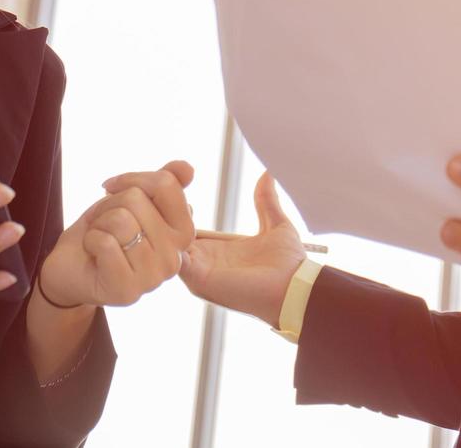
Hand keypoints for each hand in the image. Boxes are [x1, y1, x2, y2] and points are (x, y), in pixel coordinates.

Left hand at [36, 160, 195, 308]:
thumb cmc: (104, 231)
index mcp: (183, 233)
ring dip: (99, 223)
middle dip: (109, 204)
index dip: (132, 179)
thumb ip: (162, 184)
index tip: (113, 189)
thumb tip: (187, 168)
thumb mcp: (132, 199)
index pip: (167, 184)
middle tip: (105, 223)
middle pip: (137, 199)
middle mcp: (175, 257)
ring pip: (121, 220)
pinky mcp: (127, 291)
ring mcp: (154, 277)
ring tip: (100, 238)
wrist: (70, 268)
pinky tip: (93, 253)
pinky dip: (90, 240)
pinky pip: (105, 243)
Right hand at [179, 172, 305, 326]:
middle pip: (170, 236)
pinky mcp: (199, 279)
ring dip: (164, 224)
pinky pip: (173, 261)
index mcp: (216, 250)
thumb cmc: (288, 265)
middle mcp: (203, 262)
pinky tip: (176, 220)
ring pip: (167, 247)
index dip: (177, 206)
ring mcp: (198, 272)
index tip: (178, 182)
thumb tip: (268, 173)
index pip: (184, 227)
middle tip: (166, 188)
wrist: (297, 287)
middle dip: (164, 212)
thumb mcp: (275, 224)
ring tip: (169, 201)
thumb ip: (266, 201)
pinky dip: (170, 242)